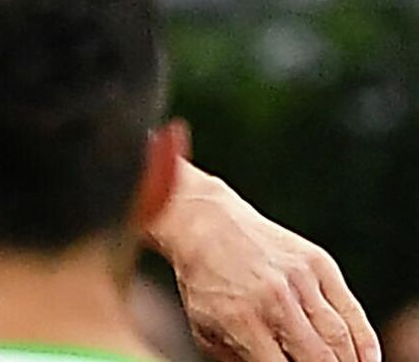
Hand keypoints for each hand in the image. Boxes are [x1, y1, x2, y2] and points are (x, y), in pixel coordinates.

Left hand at [157, 170, 378, 361]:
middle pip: (319, 359)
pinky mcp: (319, 264)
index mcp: (240, 321)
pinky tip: (367, 360)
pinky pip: (353, 312)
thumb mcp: (208, 331)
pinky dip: (365, 344)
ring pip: (340, 339)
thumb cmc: (205, 285)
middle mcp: (274, 300)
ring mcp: (300, 280)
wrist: (204, 224)